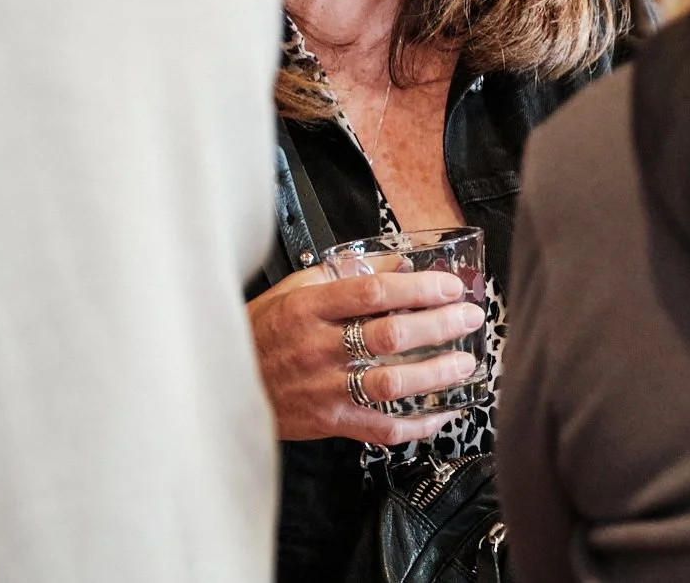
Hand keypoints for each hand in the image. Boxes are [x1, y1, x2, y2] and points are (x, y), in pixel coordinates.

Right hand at [247, 266, 484, 443]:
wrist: (220, 383)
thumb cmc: (263, 331)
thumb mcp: (296, 289)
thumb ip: (348, 273)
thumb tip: (401, 262)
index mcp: (309, 308)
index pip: (373, 293)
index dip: (418, 288)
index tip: (450, 286)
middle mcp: (317, 348)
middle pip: (390, 335)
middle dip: (439, 325)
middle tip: (469, 317)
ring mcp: (323, 388)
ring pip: (390, 383)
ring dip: (436, 374)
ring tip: (465, 363)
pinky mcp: (328, 422)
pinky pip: (380, 428)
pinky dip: (417, 424)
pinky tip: (442, 412)